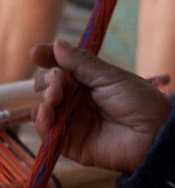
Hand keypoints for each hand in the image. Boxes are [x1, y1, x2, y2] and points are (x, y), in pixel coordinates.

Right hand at [30, 39, 169, 173]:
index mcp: (84, 83)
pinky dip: (40, 119)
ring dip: (42, 98)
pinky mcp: (66, 143)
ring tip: (54, 95)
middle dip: (45, 80)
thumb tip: (56, 44)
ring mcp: (68, 122)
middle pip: (43, 88)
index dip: (45, 60)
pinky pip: (44, 131)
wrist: (151, 134)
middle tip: (58, 79)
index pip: (56, 69)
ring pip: (40, 108)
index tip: (36, 53)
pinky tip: (47, 109)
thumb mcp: (109, 77)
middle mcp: (73, 102)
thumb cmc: (138, 103)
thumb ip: (80, 63)